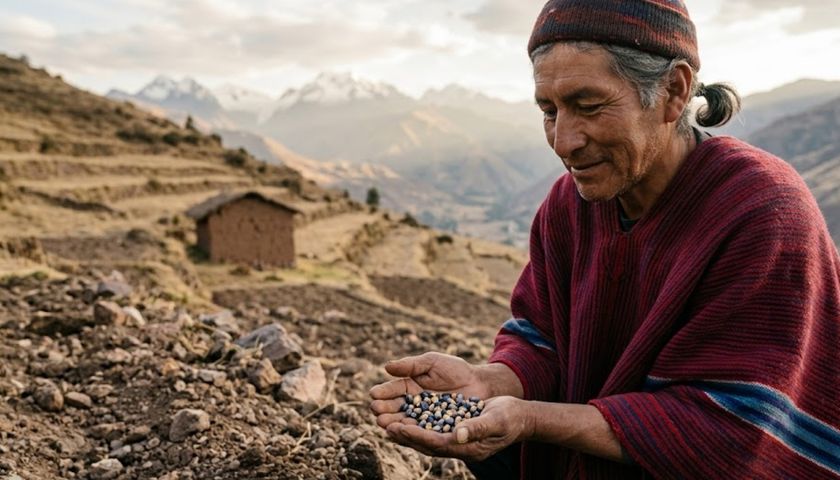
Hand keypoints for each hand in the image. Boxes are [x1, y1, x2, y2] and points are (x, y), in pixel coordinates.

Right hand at [369, 352, 486, 430]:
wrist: (480, 384)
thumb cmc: (456, 369)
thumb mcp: (432, 362)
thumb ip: (410, 365)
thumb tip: (386, 367)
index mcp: (409, 385)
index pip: (392, 390)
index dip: (382, 392)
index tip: (373, 394)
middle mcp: (413, 403)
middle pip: (394, 408)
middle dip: (384, 410)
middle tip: (376, 411)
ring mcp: (423, 417)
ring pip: (405, 421)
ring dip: (393, 423)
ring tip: (385, 424)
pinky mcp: (434, 429)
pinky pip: (420, 431)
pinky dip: (411, 432)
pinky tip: (403, 433)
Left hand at [385, 396, 532, 461]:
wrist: (519, 416)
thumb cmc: (510, 417)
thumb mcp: (496, 420)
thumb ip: (478, 427)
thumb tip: (458, 433)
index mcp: (467, 447)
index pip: (436, 443)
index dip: (416, 437)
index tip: (399, 429)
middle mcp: (458, 446)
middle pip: (427, 443)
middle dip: (406, 436)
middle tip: (386, 426)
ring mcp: (456, 439)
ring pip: (427, 437)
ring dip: (408, 432)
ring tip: (389, 423)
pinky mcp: (455, 430)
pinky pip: (433, 429)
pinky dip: (418, 425)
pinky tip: (406, 417)